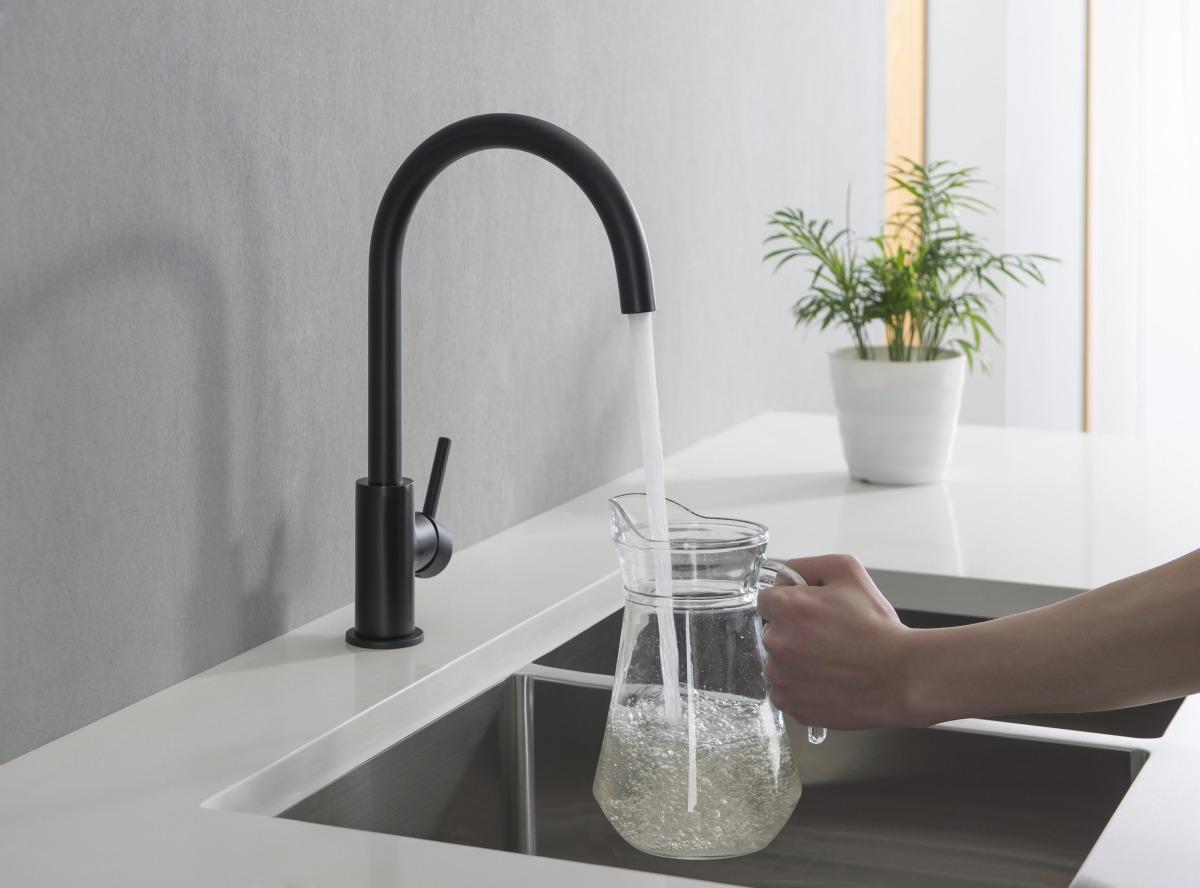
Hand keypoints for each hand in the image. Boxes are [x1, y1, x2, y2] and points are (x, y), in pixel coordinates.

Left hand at [758, 554, 919, 729]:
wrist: (900, 677)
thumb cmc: (877, 626)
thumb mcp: (847, 571)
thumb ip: (807, 566)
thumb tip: (784, 577)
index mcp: (786, 607)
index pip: (767, 600)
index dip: (792, 604)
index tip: (812, 613)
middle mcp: (776, 641)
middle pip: (772, 632)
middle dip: (794, 632)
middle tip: (829, 637)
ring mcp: (781, 677)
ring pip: (778, 663)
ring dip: (796, 661)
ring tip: (832, 662)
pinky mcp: (791, 704)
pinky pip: (785, 692)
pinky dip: (801, 688)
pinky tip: (827, 681)